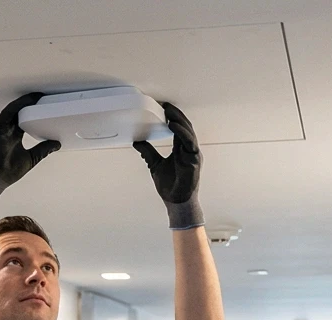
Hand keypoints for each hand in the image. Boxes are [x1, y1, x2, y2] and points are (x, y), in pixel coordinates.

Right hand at [0, 93, 60, 205]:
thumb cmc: (9, 171)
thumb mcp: (32, 158)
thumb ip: (43, 150)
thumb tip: (56, 144)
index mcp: (14, 137)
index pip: (25, 120)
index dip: (34, 112)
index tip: (44, 106)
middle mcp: (8, 131)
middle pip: (19, 113)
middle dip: (29, 104)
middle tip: (42, 97)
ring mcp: (1, 129)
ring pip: (13, 110)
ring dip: (24, 102)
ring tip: (36, 96)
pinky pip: (7, 113)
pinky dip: (16, 106)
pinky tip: (25, 101)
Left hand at [134, 103, 203, 228]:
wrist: (176, 202)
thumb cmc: (171, 186)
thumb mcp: (154, 164)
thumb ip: (148, 152)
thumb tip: (137, 141)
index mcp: (181, 150)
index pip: (179, 129)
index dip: (173, 117)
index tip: (163, 107)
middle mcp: (189, 150)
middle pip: (185, 127)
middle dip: (176, 115)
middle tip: (165, 105)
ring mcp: (193, 155)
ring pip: (188, 132)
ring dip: (179, 120)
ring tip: (169, 111)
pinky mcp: (194, 160)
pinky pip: (189, 142)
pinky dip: (181, 132)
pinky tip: (173, 125)